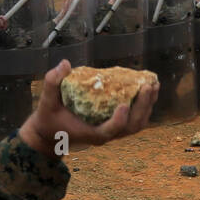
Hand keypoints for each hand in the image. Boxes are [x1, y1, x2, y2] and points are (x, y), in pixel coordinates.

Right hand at [18, 60, 157, 157]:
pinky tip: (147, 89)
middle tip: (148, 86)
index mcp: (89, 133)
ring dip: (148, 106)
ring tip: (153, 85)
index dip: (119, 120)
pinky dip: (144, 106)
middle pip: (131, 127)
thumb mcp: (45, 102)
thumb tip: (64, 64)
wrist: (50, 135)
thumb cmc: (48, 119)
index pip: (109, 131)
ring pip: (137, 125)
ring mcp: (112, 132)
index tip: (124, 104)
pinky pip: (135, 120)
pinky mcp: (115, 127)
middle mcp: (104, 135)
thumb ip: (52, 83)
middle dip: (143, 107)